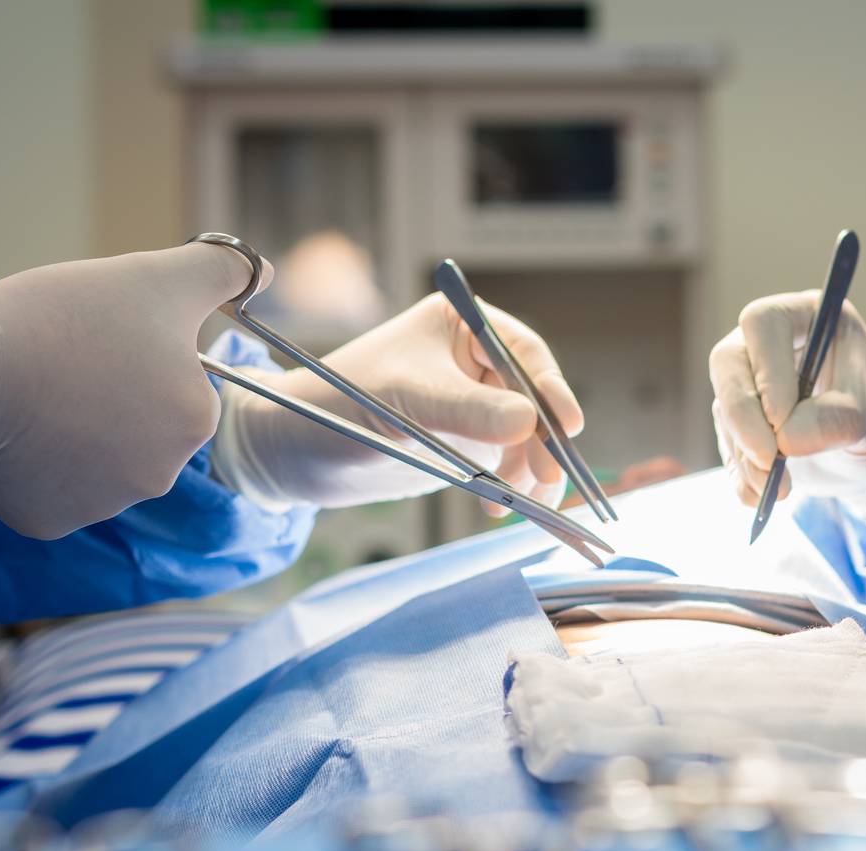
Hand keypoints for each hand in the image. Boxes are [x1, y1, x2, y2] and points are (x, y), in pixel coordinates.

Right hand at [0, 242, 257, 539]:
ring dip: (71, 431)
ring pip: (94, 459)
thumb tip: (264, 272)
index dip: (137, 355)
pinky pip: (50, 489)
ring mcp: (103, 507)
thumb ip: (222, 270)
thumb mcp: (155, 277)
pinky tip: (11, 429)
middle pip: (138, 427)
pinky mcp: (49, 522)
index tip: (97, 338)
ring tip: (33, 392)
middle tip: (62, 363)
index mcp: (194, 421)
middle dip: (109, 398)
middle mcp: (159, 477)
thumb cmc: (64, 318)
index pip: (175, 385)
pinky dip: (33, 462)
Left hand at [210, 294, 582, 512]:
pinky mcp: (465, 445)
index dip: (550, 390)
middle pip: (534, 399)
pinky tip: (497, 509)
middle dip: (545, 441)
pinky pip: (507, 465)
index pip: (524, 354)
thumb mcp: (408, 403)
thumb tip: (531, 421)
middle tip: (547, 477)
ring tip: (523, 502)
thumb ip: (469, 411)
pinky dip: (511, 488)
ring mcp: (473, 406)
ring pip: (527, 438)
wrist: (297, 451)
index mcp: (461, 326)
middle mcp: (473, 362)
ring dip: (532, 472)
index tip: (568, 426)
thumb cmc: (340, 404)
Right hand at [708, 292, 865, 533]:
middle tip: (767, 460)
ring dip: (746, 455)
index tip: (781, 418)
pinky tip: (761, 498)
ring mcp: (754, 386)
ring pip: (725, 410)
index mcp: (808, 318)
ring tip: (780, 489)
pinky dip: (741, 475)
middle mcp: (773, 345)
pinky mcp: (746, 426)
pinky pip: (729, 446)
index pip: (763, 324)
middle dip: (742, 417)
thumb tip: (784, 439)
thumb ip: (833, 421)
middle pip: (728, 363)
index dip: (765, 370)